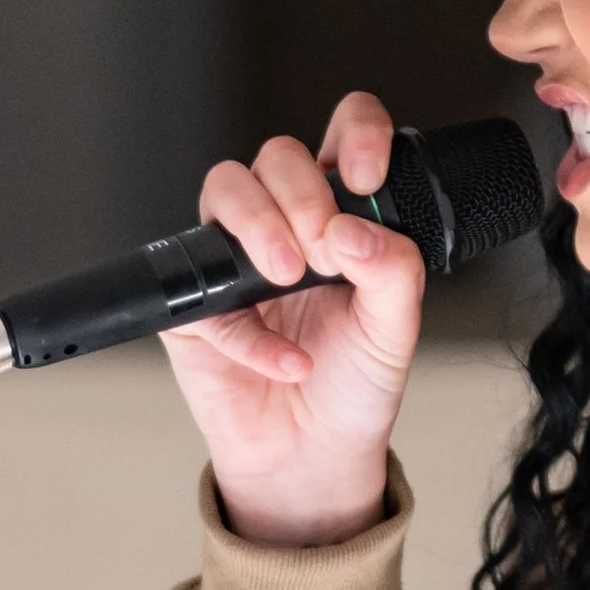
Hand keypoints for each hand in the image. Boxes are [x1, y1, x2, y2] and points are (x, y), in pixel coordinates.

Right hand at [160, 92, 425, 546]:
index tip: (368, 177)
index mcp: (345, 215)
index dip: (357, 134)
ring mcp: (234, 255)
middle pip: (278, 158)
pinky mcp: (193, 300)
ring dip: (261, 227)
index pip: (347, 136)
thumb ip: (395, 273)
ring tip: (289, 279)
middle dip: (303, 197)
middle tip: (324, 254)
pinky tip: (288, 361)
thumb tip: (357, 231)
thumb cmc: (353, 383)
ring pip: (227, 188)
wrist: (312, 455)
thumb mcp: (396, 330)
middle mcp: (288, 222)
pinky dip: (248, 330)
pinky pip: (201, 284)